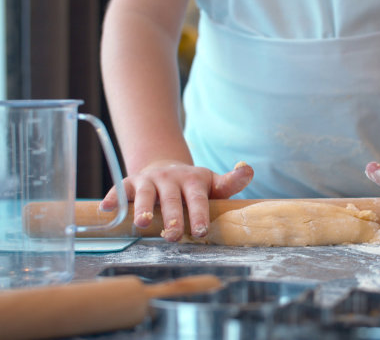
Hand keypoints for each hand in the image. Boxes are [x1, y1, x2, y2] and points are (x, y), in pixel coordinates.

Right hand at [99, 160, 253, 241]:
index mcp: (193, 180)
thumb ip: (230, 182)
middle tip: (173, 236)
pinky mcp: (131, 182)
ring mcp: (149, 179)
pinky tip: (107, 209)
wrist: (165, 167)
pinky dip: (113, 198)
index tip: (201, 231)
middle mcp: (170, 178)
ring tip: (143, 223)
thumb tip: (248, 169)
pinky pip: (120, 189)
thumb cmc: (193, 185)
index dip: (199, 213)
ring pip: (146, 194)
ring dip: (144, 207)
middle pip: (171, 199)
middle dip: (172, 217)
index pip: (197, 198)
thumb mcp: (213, 183)